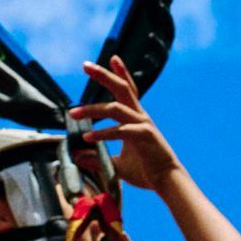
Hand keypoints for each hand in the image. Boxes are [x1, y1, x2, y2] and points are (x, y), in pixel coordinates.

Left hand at [72, 58, 180, 192]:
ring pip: (116, 108)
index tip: (112, 57)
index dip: (121, 73)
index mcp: (136, 117)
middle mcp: (140, 116)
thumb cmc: (146, 171)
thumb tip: (78, 156)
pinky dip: (103, 133)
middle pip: (121, 88)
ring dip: (93, 109)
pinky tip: (88, 138)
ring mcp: (143, 124)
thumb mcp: (116, 164)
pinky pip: (121, 130)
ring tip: (73, 113)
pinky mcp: (145, 136)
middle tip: (85, 65)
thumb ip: (97, 158)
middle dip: (104, 75)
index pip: (128, 90)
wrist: (167, 182)